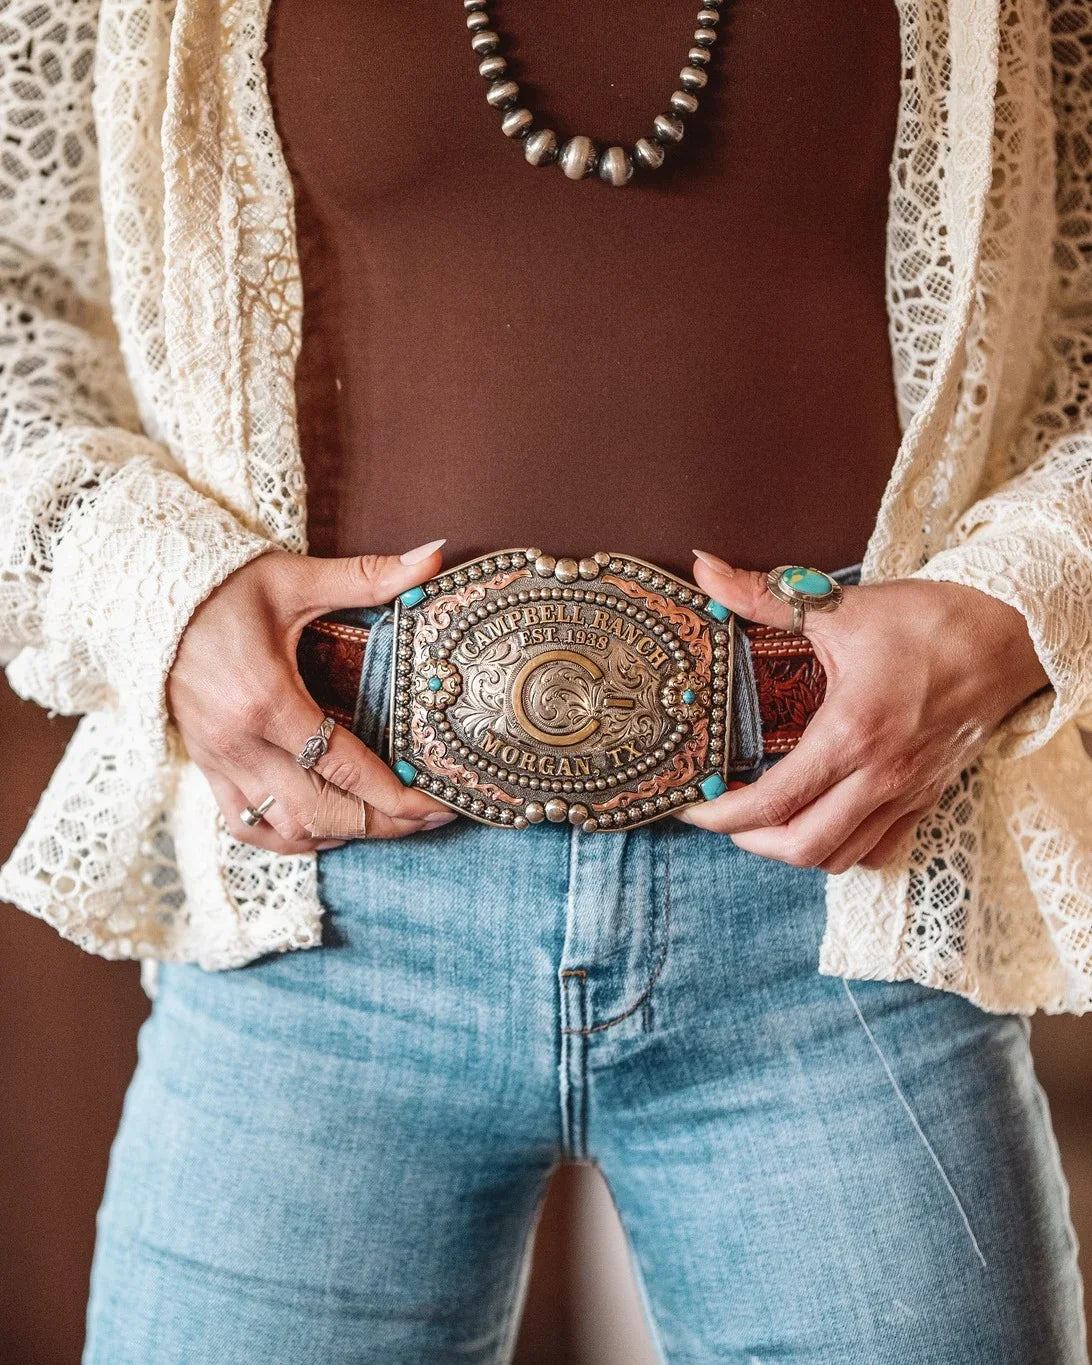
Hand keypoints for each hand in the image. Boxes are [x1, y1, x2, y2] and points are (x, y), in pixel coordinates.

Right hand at [167, 540, 457, 853]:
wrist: (143, 595)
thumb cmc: (222, 587)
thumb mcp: (295, 578)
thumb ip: (367, 575)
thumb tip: (433, 556)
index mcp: (266, 699)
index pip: (342, 765)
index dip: (394, 794)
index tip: (435, 803)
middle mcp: (241, 741)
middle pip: (321, 811)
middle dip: (382, 822)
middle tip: (429, 817)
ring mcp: (220, 761)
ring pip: (287, 828)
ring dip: (342, 834)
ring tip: (390, 823)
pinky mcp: (207, 766)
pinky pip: (248, 826)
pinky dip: (292, 839)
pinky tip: (328, 830)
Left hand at [675, 551, 1050, 872]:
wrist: (1010, 633)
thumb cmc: (929, 621)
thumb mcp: (838, 608)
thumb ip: (762, 595)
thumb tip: (704, 569)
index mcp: (851, 733)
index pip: (773, 801)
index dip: (721, 815)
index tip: (693, 807)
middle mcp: (880, 776)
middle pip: (802, 847)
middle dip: (750, 842)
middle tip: (724, 816)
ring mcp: (907, 793)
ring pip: (842, 858)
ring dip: (794, 850)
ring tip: (766, 822)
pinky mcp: (928, 796)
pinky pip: (881, 851)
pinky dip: (844, 850)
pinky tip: (822, 822)